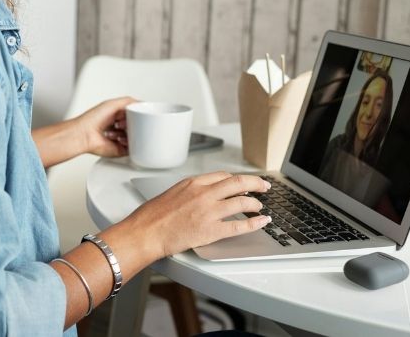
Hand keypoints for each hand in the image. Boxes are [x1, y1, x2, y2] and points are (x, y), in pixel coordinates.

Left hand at [74, 97, 135, 157]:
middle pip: (136, 126)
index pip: (135, 115)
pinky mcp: (121, 150)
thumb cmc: (92, 119)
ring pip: (135, 137)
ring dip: (128, 133)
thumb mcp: (113, 104)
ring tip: (117, 129)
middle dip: (132, 124)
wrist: (85, 135)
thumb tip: (142, 104)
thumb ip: (129, 102)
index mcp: (118, 116)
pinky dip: (128, 143)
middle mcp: (119, 128)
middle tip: (122, 122)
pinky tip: (119, 139)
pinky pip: (133, 148)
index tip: (133, 114)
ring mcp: (120, 139)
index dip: (135, 114)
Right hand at [128, 172, 271, 257]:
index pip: (223, 176)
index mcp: (193, 183)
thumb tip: (201, 196)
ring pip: (243, 202)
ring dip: (255, 204)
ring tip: (260, 207)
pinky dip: (255, 223)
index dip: (237, 179)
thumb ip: (189, 192)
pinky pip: (240, 225)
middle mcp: (204, 193)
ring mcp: (209, 212)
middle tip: (264, 186)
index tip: (244, 182)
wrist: (145, 232)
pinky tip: (262, 222)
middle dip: (256, 183)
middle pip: (239, 182)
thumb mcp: (171, 193)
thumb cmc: (151, 216)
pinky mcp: (211, 230)